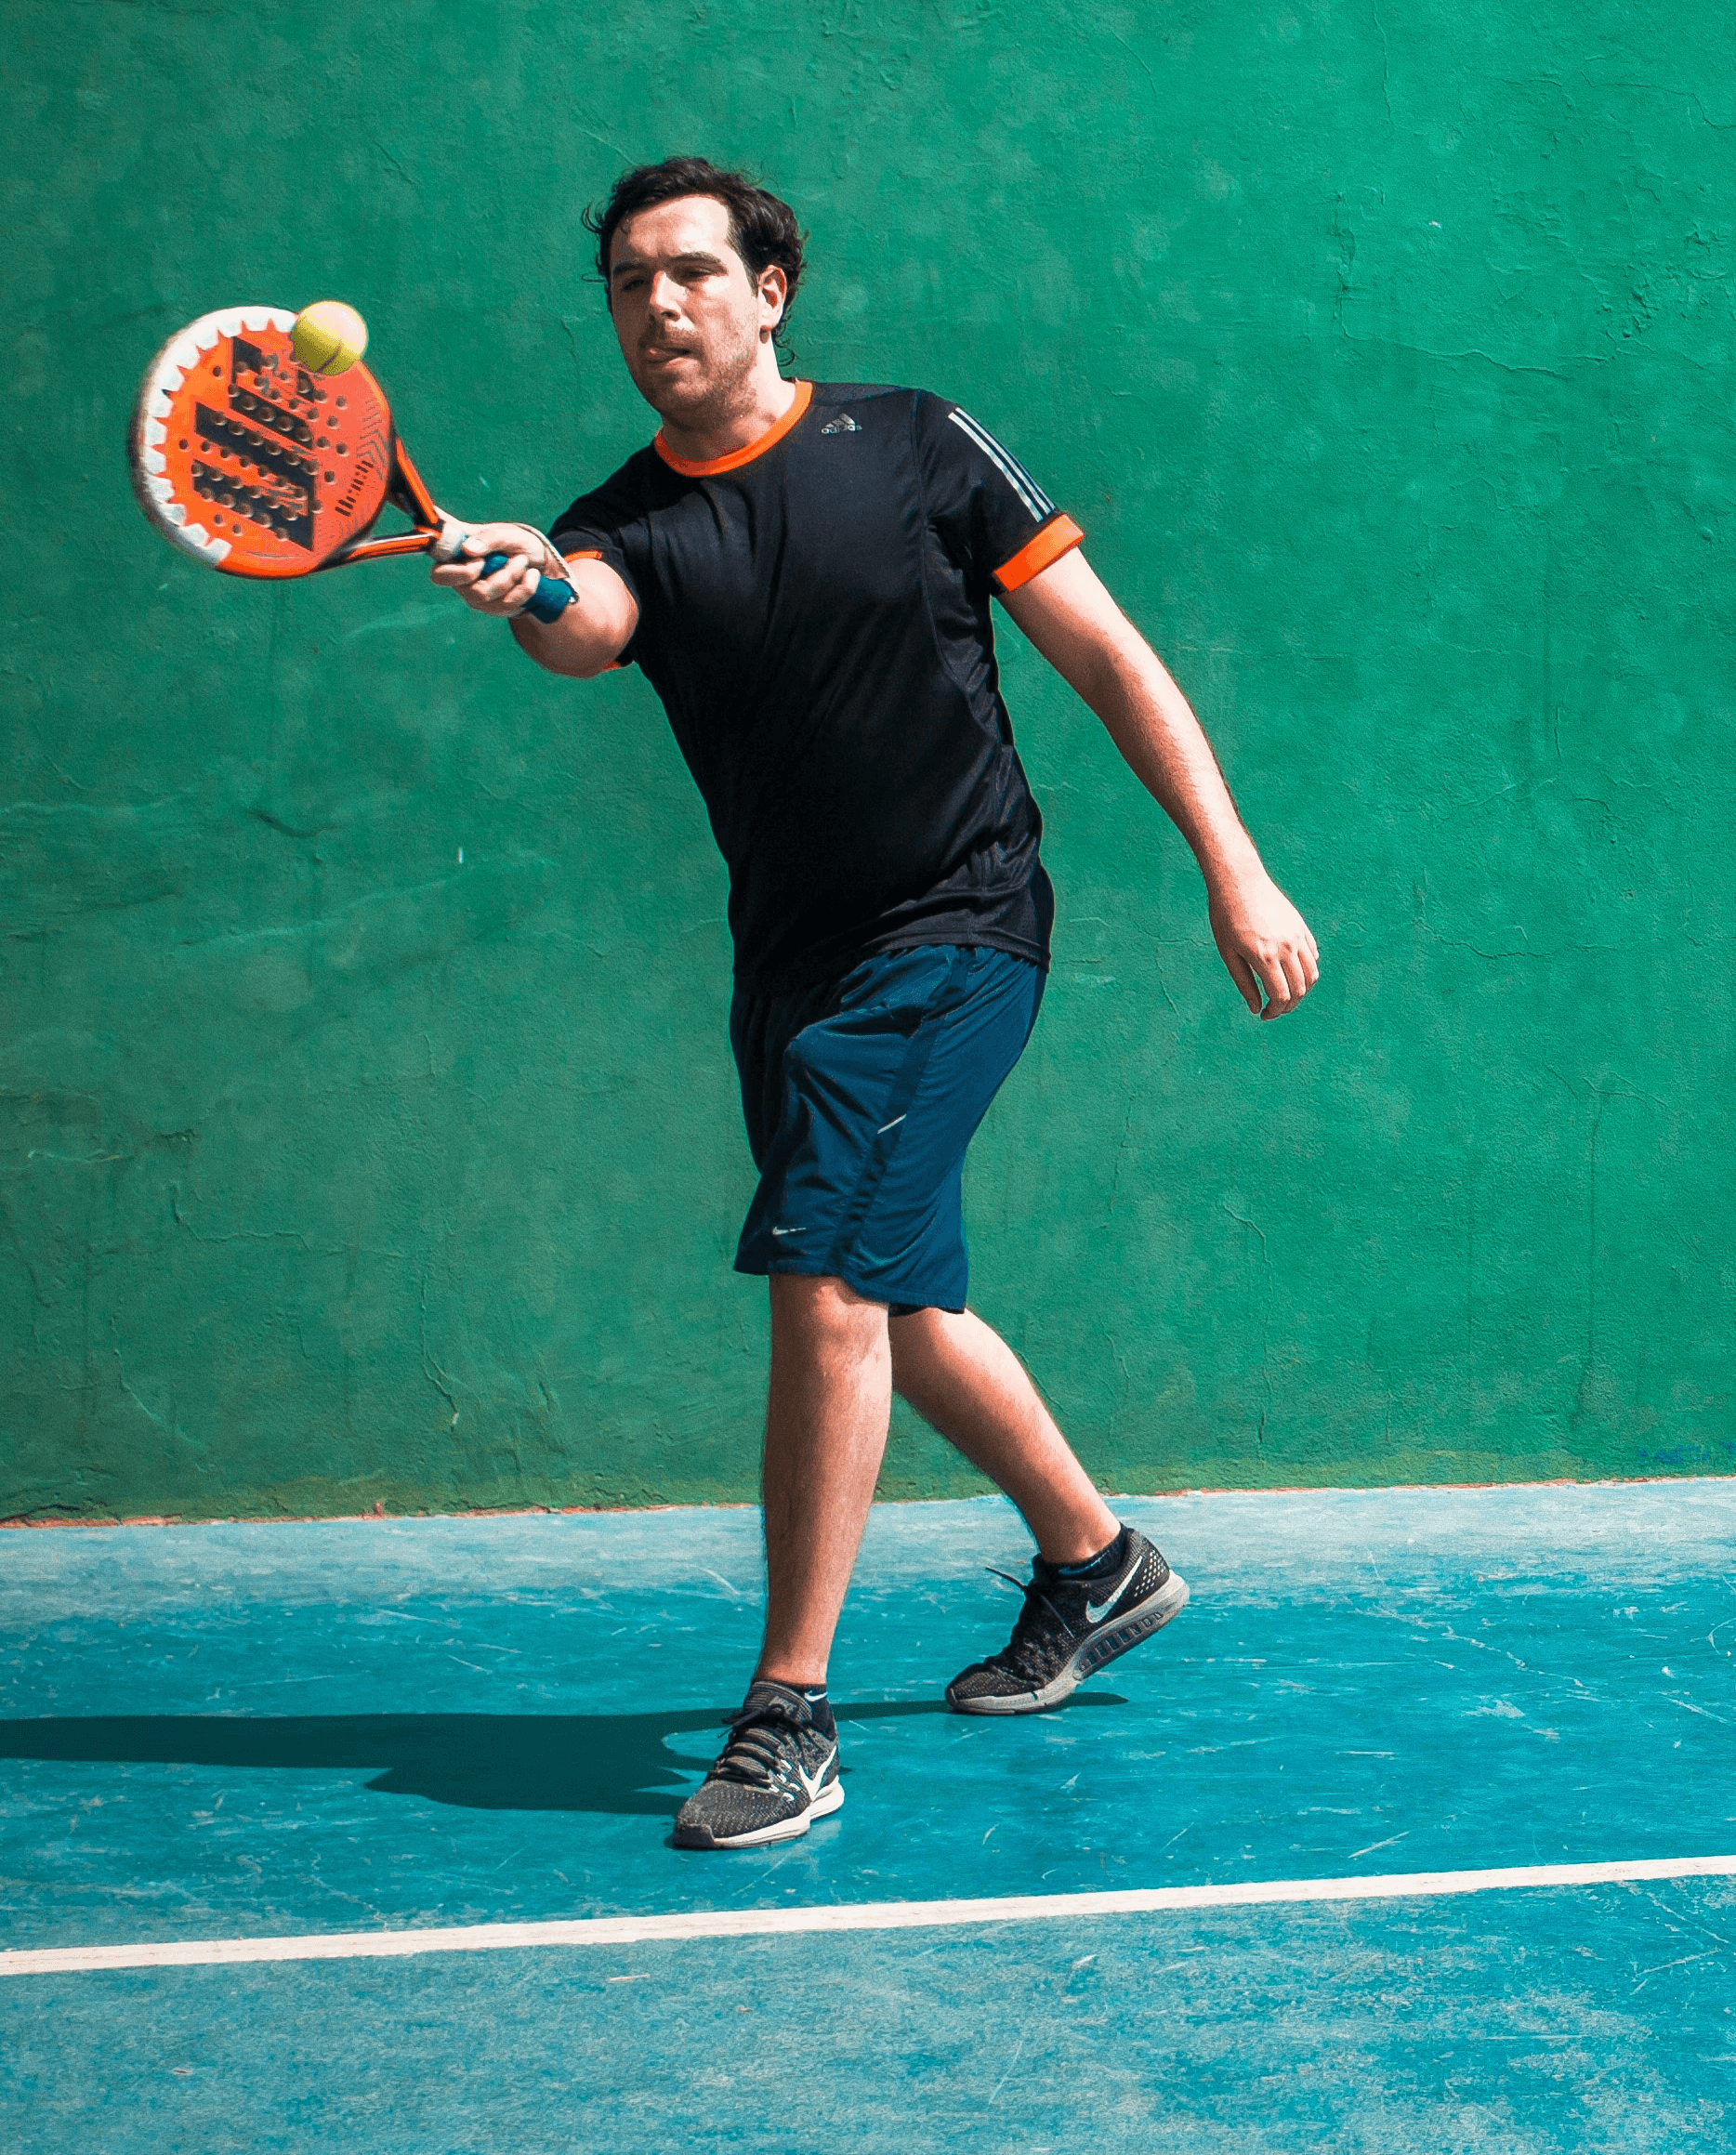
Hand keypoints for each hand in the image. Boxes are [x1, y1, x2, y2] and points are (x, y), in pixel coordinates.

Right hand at [428, 521, 552, 616]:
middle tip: (509, 559)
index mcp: (454, 557)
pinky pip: (507, 604)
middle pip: (464, 588)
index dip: (453, 570)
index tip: (474, 555)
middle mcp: (460, 580)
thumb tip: (468, 549)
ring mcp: (476, 596)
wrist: (539, 561)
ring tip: (523, 560)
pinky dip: (525, 587)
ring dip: (513, 575)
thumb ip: (487, 538)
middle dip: (491, 573)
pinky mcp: (494, 608)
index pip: (438, 572)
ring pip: (488, 595)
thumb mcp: (505, 533)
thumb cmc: (513, 542)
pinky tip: (532, 575)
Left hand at [1208, 869, 1319, 1019]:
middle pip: (1300, 989)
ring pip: (1311, 974)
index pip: (1281, 996)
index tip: (1264, 1015)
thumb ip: (1244, 983)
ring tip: (1285, 994)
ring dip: (1302, 990)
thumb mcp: (1228, 953)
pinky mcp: (1301, 927)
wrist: (1239, 881)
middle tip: (1274, 1009)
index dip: (1274, 1011)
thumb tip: (1256, 1008)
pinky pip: (1312, 955)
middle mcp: (1286, 948)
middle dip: (1288, 1005)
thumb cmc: (1226, 917)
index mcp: (1264, 957)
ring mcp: (1297, 936)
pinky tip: (1290, 972)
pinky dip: (1306, 969)